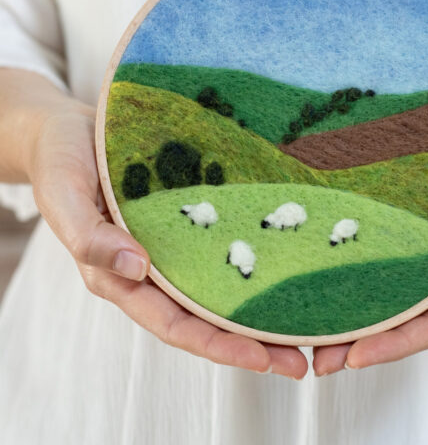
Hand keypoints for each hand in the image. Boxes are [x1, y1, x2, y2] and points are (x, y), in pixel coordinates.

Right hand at [28, 102, 307, 378]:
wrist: (71, 128)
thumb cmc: (61, 161)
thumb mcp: (65, 196)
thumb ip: (90, 237)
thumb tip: (136, 267)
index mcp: (121, 278)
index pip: (175, 324)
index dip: (218, 345)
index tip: (263, 357)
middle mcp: (153, 270)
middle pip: (207, 317)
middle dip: (253, 341)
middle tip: (303, 357)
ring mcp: (173, 246)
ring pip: (220, 288)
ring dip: (261, 307)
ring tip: (308, 320)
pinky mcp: (187, 220)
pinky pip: (221, 246)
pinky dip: (251, 261)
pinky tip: (284, 262)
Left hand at [313, 101, 427, 374]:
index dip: (397, 342)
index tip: (355, 357)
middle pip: (402, 315)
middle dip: (359, 339)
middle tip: (314, 357)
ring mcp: (425, 245)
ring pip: (385, 288)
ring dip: (348, 310)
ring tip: (304, 327)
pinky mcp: (408, 219)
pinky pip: (380, 249)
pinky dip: (351, 265)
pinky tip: (320, 267)